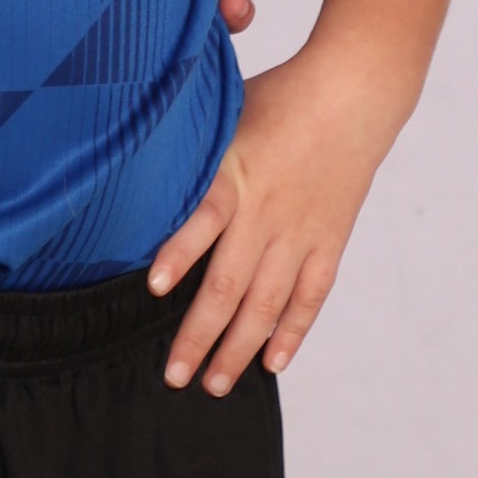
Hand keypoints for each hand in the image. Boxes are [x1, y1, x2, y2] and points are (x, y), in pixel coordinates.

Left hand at [147, 41, 395, 395]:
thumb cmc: (276, 98)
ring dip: (240, 348)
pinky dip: (293, 331)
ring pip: (267, 303)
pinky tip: (273, 363)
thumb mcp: (221, 110)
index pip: (203, 219)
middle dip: (199, 335)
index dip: (178, 253)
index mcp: (236, 174)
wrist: (353, 93)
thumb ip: (184, 144)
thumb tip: (125, 156)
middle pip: (230, 283)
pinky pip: (310, 295)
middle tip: (174, 376)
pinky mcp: (329, 241)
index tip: (153, 287)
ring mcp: (301, 232)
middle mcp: (267, 211)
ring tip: (214, 384)